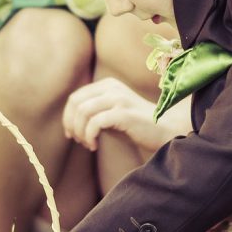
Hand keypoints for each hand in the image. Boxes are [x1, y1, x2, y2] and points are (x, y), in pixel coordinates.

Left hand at [63, 77, 183, 151]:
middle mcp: (112, 88)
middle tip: (78, 140)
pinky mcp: (124, 113)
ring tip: (87, 144)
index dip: (68, 117)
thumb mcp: (110, 115)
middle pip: (76, 102)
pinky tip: (94, 146)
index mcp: (107, 85)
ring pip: (83, 112)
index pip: (75, 97)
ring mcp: (118, 99)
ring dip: (80, 131)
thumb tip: (68, 123)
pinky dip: (89, 136)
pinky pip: (95, 122)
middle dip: (71, 124)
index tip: (72, 134)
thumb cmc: (134, 127)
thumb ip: (92, 113)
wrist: (164, 131)